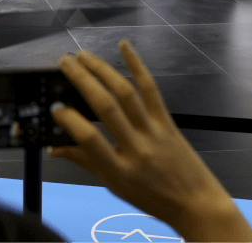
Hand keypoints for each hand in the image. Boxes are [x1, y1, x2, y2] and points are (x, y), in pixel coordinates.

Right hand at [50, 43, 251, 241]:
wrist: (196, 204)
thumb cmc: (153, 197)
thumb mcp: (113, 186)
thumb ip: (84, 162)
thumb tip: (55, 148)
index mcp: (119, 170)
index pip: (89, 138)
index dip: (68, 119)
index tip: (55, 108)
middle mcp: (136, 148)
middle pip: (106, 106)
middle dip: (82, 80)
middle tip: (65, 63)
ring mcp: (153, 132)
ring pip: (126, 93)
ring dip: (102, 69)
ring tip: (83, 55)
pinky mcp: (167, 121)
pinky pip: (151, 89)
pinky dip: (137, 65)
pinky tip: (125, 47)